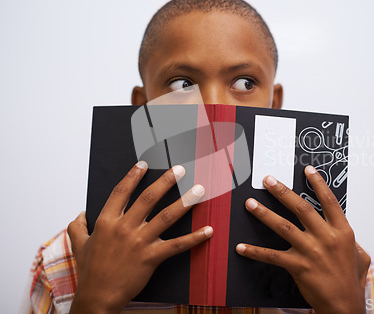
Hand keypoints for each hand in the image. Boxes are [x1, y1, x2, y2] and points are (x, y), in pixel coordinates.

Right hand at [67, 162, 212, 313]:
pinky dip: (194, 238)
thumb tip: (81, 213)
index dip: (133, 176)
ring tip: (199, 190)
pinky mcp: (151, 257)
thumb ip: (78, 227)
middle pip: (148, 198)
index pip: (121, 192)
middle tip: (180, 170)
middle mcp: (124, 228)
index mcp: (106, 222)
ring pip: (166, 216)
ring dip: (185, 202)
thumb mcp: (79, 245)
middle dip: (166, 181)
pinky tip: (208, 230)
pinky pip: (176, 245)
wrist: (97, 297)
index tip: (144, 164)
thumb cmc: (90, 271)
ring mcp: (139, 242)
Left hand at [235, 166, 369, 313]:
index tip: (307, 170)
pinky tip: (242, 247)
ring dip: (264, 213)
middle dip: (282, 191)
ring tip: (250, 203)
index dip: (318, 183)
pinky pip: (272, 256)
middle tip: (268, 180)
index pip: (328, 201)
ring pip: (283, 226)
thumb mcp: (361, 256)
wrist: (344, 306)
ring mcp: (311, 251)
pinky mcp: (298, 266)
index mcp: (342, 231)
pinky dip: (255, 251)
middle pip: (301, 208)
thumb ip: (352, 240)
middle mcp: (326, 237)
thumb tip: (343, 231)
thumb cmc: (350, 281)